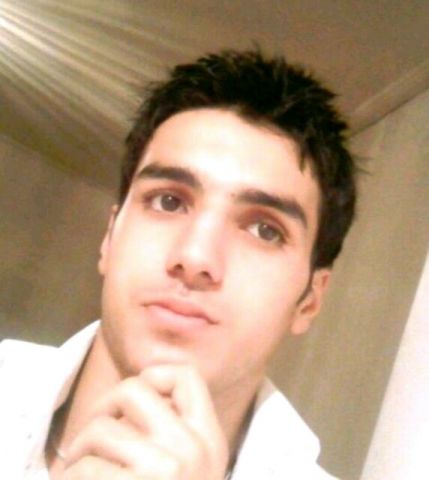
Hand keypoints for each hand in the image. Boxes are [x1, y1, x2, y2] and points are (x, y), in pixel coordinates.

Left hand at [61, 365, 228, 478]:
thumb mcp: (194, 468)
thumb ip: (176, 431)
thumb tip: (142, 386)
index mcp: (210, 439)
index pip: (187, 376)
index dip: (155, 375)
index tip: (136, 403)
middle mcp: (193, 449)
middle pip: (134, 389)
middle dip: (104, 407)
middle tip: (95, 435)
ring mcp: (166, 471)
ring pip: (101, 428)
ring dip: (79, 451)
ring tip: (80, 469)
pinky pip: (84, 469)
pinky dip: (71, 479)